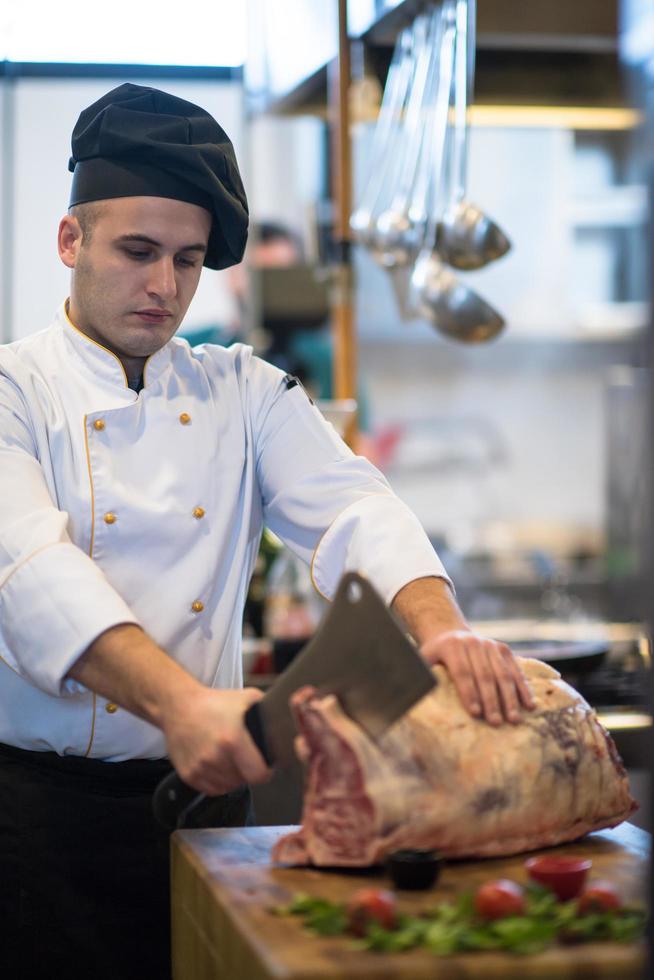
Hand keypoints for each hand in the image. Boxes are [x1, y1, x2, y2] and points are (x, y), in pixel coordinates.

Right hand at [162, 686, 271, 795]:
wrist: (179, 706)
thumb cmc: (214, 702)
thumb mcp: (247, 698)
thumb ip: (269, 712)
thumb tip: (287, 721)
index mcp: (233, 739)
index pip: (258, 775)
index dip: (266, 772)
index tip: (266, 767)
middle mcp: (215, 756)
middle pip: (243, 781)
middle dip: (248, 772)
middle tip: (246, 757)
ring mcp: (200, 767)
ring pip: (228, 786)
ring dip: (233, 777)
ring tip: (231, 758)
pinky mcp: (188, 775)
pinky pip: (211, 789)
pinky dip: (218, 781)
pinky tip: (218, 764)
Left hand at [420, 630, 534, 725]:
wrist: (450, 634)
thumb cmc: (435, 657)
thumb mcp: (423, 661)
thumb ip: (424, 676)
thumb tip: (419, 697)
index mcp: (452, 646)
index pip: (462, 672)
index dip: (468, 693)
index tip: (475, 713)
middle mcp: (473, 642)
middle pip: (484, 675)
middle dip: (491, 700)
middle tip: (495, 723)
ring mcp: (490, 644)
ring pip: (503, 674)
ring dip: (510, 698)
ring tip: (514, 719)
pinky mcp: (504, 649)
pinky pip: (516, 670)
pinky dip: (523, 688)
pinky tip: (529, 705)